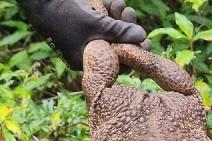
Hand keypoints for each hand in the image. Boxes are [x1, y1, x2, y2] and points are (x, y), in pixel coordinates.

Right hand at [18, 0, 148, 69]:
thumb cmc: (65, 15)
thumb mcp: (96, 26)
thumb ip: (120, 33)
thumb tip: (143, 37)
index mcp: (86, 60)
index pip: (116, 63)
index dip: (133, 53)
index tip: (147, 43)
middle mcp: (87, 49)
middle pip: (116, 45)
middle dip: (127, 31)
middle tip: (133, 19)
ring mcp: (86, 33)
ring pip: (112, 29)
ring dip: (121, 18)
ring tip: (125, 7)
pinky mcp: (86, 18)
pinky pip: (104, 18)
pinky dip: (111, 10)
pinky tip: (115, 2)